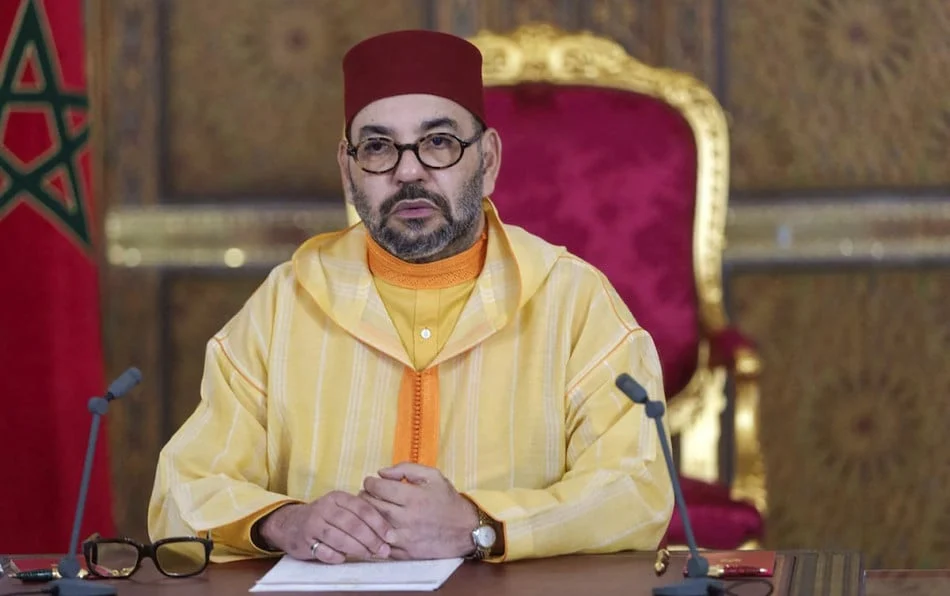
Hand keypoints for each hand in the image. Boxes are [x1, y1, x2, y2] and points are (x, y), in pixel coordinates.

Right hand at [259, 492, 393, 563]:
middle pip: (353, 524)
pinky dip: (337, 556)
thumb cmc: (324, 517)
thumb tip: (387, 534)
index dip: (379, 524)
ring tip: (369, 555)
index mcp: (338, 497)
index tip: (391, 536)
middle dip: (371, 539)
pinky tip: (344, 558)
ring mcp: (313, 524)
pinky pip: (325, 551)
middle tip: (383, 550)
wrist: (290, 523)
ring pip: (340, 538)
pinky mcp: (304, 540)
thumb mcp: (341, 508)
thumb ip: (360, 516)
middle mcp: (325, 508)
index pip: (363, 509)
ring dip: (358, 549)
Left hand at [360, 463, 478, 559]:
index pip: (379, 488)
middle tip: (365, 494)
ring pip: (373, 526)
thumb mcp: (433, 476)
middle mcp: (406, 518)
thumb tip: (381, 472)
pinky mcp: (404, 553)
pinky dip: (374, 534)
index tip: (370, 482)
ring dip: (367, 517)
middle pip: (372, 507)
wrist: (465, 530)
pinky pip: (380, 544)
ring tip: (369, 509)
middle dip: (364, 497)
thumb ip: (406, 469)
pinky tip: (376, 527)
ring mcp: (404, 538)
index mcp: (413, 497)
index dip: (370, 482)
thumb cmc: (447, 500)